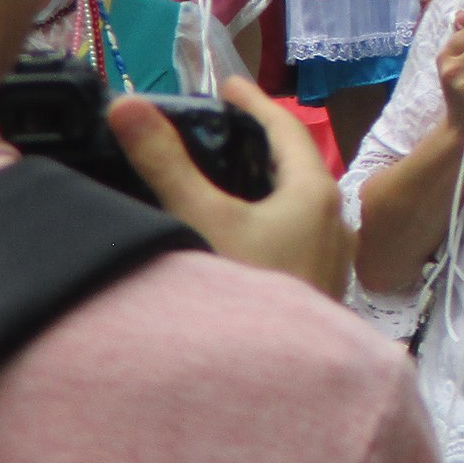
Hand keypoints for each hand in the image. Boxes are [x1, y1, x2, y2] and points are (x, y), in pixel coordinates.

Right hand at [106, 76, 352, 296]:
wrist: (279, 378)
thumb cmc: (247, 289)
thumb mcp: (201, 219)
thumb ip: (165, 162)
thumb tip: (128, 106)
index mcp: (315, 191)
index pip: (285, 128)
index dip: (253, 102)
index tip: (227, 84)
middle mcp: (335, 216)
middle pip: (295, 163)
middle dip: (258, 140)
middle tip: (219, 125)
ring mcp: (332, 251)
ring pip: (297, 199)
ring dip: (263, 180)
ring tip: (224, 172)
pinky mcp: (320, 282)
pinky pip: (295, 230)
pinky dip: (267, 214)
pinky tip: (239, 229)